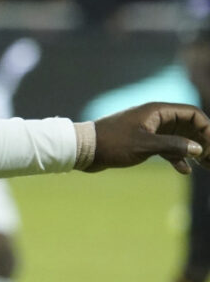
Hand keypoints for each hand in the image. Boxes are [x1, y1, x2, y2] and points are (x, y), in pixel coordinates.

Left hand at [88, 102, 209, 173]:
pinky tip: (184, 170)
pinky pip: (167, 147)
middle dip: (203, 142)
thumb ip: (173, 146)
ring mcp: (150, 130)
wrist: (84, 149)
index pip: (192, 114)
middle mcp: (156, 118)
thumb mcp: (145, 145)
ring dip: (193, 151)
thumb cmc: (113, 143)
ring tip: (206, 166)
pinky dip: (177, 157)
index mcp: (157, 111)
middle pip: (189, 126)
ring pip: (179, 138)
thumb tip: (198, 148)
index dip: (207, 129)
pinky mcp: (143, 141)